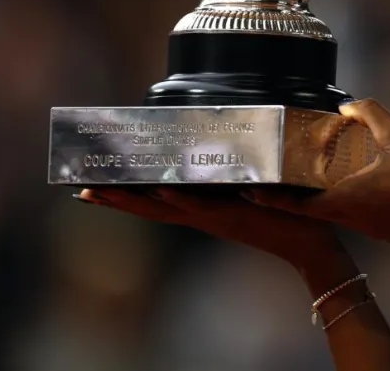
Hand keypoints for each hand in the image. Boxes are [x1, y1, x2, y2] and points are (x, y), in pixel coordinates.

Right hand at [76, 186, 342, 264]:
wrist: (307, 240)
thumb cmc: (281, 212)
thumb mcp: (247, 190)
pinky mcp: (231, 215)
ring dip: (135, 199)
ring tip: (105, 190)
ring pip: (165, 207)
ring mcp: (213, 216)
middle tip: (82, 190)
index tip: (92, 188)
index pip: (155, 202)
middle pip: (148, 207)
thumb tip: (220, 149)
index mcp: (201, 208)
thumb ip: (231, 175)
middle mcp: (201, 214)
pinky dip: (180, 198)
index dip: (124, 196)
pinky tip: (161, 188)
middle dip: (116, 198)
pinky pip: (200, 206)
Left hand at [246, 99, 389, 241]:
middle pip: (318, 212)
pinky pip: (362, 217)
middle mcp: (361, 219)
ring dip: (326, 200)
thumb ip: (370, 114)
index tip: (253, 191)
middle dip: (297, 197)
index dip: (276, 198)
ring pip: (341, 215)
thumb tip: (349, 106)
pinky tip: (358, 185)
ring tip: (313, 180)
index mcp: (355, 198)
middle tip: (278, 180)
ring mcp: (377, 229)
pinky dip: (351, 202)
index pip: (303, 205)